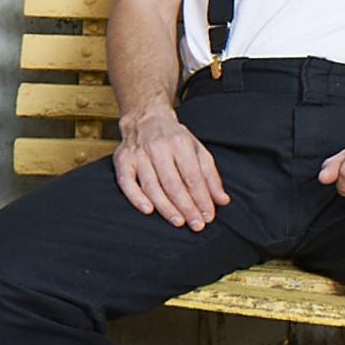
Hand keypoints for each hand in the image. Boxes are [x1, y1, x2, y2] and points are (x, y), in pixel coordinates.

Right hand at [114, 109, 228, 230]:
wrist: (145, 119)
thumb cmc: (175, 139)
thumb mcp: (198, 150)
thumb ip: (210, 176)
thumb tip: (223, 201)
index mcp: (180, 143)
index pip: (193, 176)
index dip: (201, 198)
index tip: (208, 216)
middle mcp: (158, 147)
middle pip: (173, 183)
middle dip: (186, 207)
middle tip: (196, 225)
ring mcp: (138, 154)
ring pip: (152, 186)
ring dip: (165, 207)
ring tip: (178, 222)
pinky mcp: (122, 160)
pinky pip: (127, 183)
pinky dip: (136, 198)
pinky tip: (148, 211)